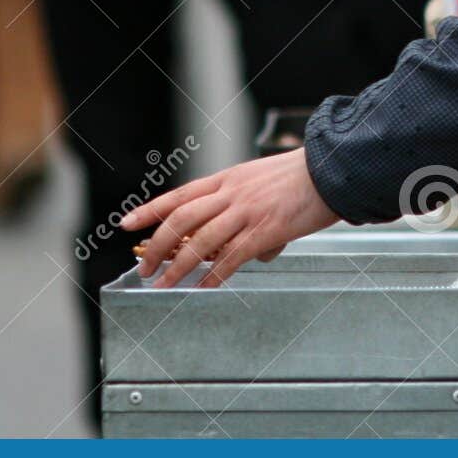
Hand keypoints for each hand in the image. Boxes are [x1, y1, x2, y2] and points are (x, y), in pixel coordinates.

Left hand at [119, 148, 336, 287]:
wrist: (331, 169)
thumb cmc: (301, 178)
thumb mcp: (263, 186)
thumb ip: (248, 214)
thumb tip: (249, 252)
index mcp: (227, 179)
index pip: (179, 195)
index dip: (149, 210)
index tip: (126, 223)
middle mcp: (231, 192)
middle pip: (181, 219)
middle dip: (157, 245)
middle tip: (144, 266)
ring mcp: (246, 210)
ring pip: (200, 241)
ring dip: (177, 266)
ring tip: (162, 285)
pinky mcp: (265, 229)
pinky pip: (230, 257)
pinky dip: (212, 276)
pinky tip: (202, 288)